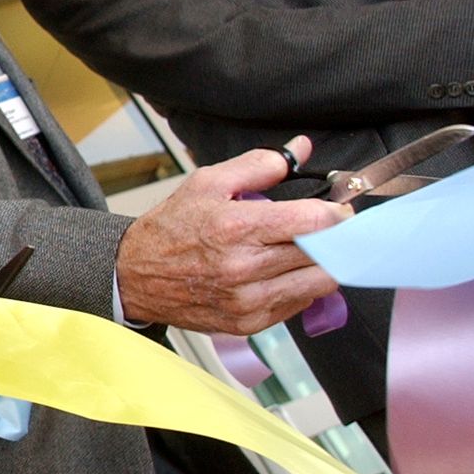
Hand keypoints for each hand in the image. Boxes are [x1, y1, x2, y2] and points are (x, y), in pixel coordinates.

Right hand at [117, 137, 348, 334]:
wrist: (135, 275)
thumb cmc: (171, 228)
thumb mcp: (207, 182)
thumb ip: (259, 164)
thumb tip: (299, 150)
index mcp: (236, 227)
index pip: (314, 223)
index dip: (337, 214)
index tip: (339, 210)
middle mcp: (244, 267)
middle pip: (324, 253)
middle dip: (333, 237)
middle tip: (326, 228)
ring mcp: (248, 300)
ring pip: (319, 283)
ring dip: (323, 264)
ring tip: (306, 250)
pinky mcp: (249, 322)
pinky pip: (299, 305)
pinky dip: (300, 286)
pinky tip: (282, 272)